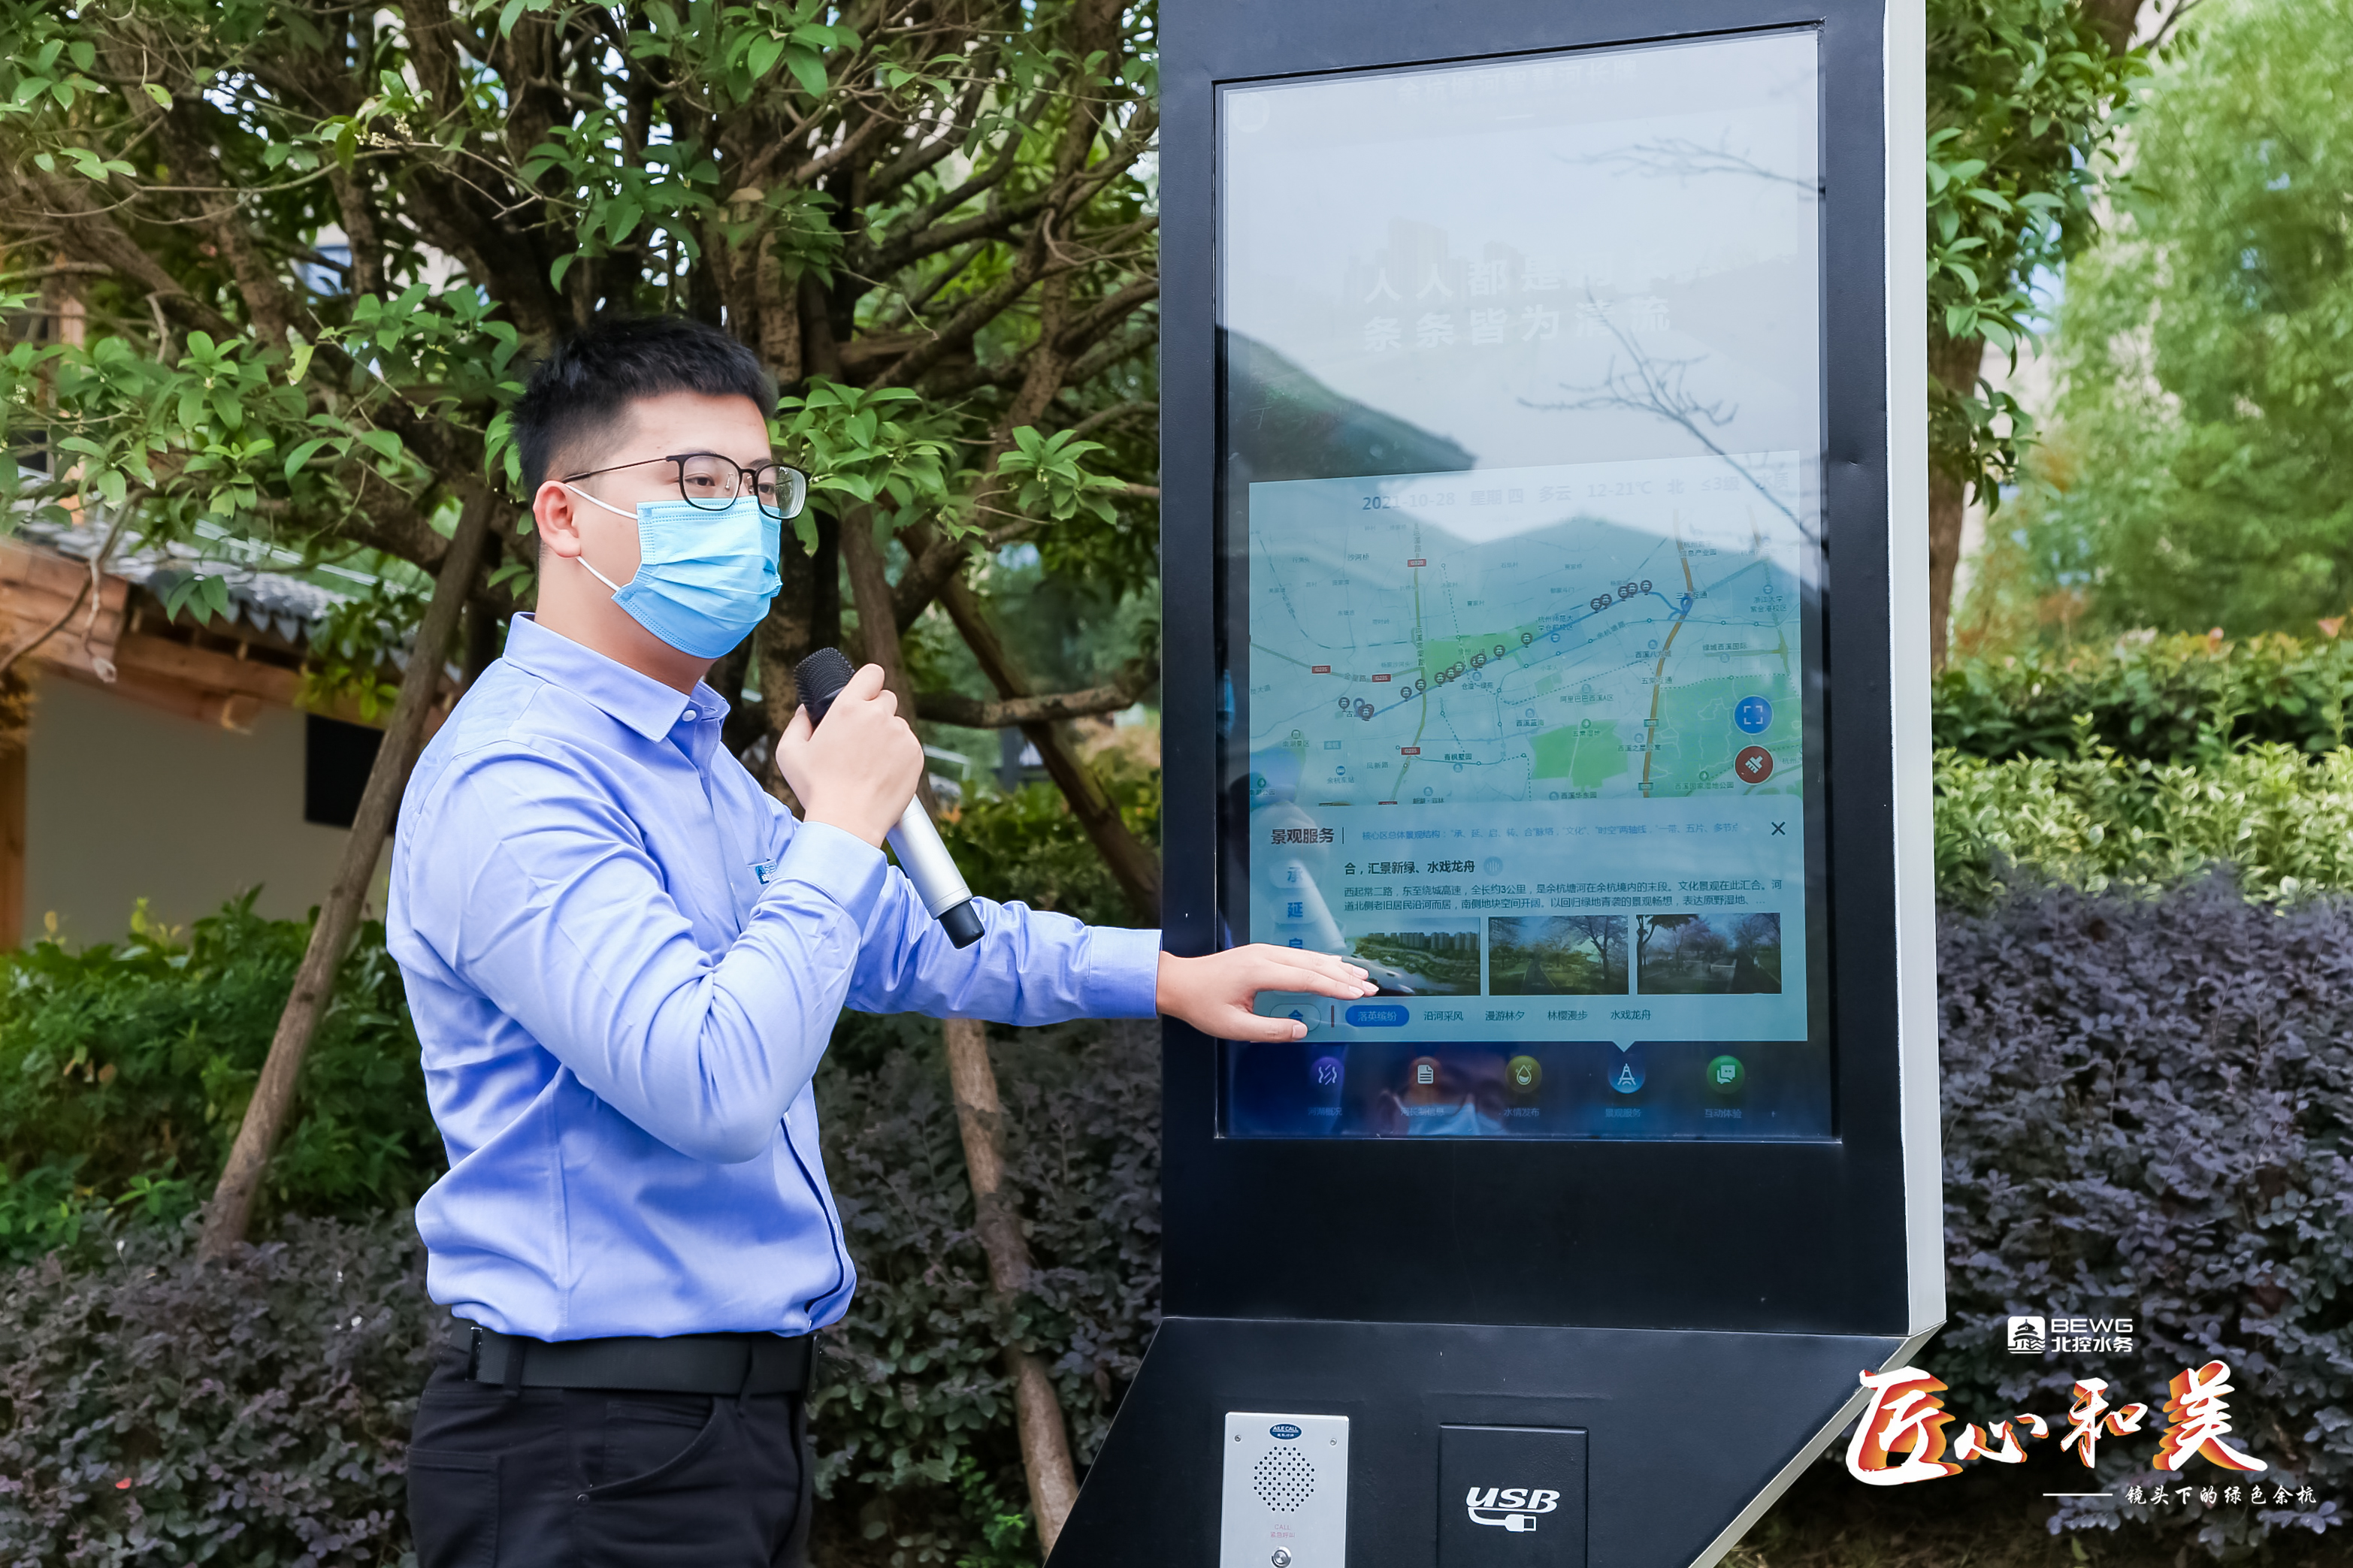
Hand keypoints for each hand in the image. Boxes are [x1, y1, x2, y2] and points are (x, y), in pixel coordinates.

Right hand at [774, 662, 924, 847]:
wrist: (848, 823)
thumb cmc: (817, 789)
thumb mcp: (789, 752)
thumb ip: (798, 723)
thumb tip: (806, 711)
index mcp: (848, 708)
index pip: (872, 673)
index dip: (868, 682)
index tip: (864, 693)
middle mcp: (879, 716)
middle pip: (886, 698)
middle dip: (875, 711)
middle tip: (861, 737)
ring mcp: (901, 735)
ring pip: (898, 724)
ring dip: (887, 735)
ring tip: (868, 763)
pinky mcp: (916, 755)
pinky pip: (909, 745)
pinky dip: (899, 755)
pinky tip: (881, 773)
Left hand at [1155, 945, 1376, 1040]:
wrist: (1177, 981)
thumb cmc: (1201, 1005)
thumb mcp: (1232, 1027)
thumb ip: (1269, 1030)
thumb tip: (1301, 1029)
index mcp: (1259, 972)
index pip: (1307, 978)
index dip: (1335, 987)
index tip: (1358, 994)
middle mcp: (1265, 956)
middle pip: (1313, 964)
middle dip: (1344, 976)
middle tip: (1370, 987)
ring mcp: (1263, 951)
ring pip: (1307, 956)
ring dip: (1335, 966)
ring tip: (1361, 975)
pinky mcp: (1261, 953)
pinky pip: (1297, 955)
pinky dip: (1319, 962)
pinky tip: (1333, 966)